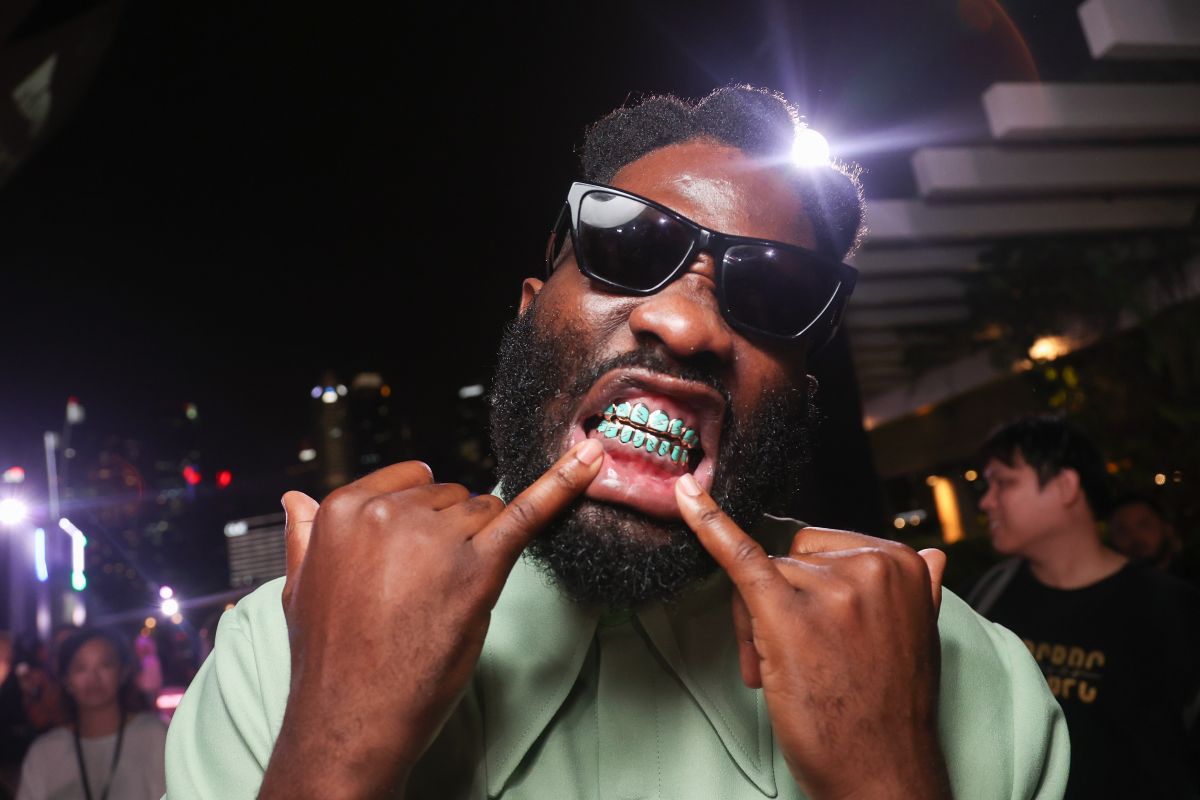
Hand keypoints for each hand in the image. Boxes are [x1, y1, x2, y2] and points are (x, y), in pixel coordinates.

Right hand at [261, 440, 604, 797]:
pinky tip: (592, 460)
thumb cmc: (329, 659)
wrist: (350, 721)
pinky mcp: (477, 569)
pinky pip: (527, 514)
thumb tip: (296, 498)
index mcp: (344, 508)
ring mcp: (435, 538)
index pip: (413, 481)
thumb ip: (306, 535)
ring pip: (486, 512)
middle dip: (452, 536)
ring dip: (481, 548)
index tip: (412, 559)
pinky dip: (563, 484)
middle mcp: (389, 512)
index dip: (421, 521)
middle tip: (426, 592)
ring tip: (446, 600)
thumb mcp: (299, 588)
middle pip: (453, 497)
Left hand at [675, 475, 950, 799]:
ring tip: (781, 673)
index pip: (825, 547)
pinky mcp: (787, 613)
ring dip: (757, 624)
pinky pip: (740, 555)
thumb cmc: (892, 709)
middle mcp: (869, 567)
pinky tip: (688, 497)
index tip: (822, 629)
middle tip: (795, 659)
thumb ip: (918, 589)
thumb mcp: (920, 636)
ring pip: (761, 575)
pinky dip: (709, 524)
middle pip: (790, 556)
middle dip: (781, 600)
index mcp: (902, 562)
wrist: (883, 772)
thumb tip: (931, 555)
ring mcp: (829, 588)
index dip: (811, 589)